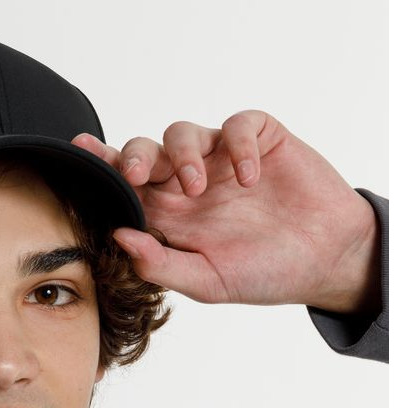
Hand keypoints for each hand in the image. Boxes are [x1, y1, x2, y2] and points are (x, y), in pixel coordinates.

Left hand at [72, 111, 380, 312]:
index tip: (80, 152)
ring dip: (182, 153)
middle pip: (147, 151)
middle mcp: (190, 182)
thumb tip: (118, 237)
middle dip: (133, 156)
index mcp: (171, 214)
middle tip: (135, 175)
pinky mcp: (260, 140)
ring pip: (183, 132)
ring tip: (198, 187)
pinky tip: (249, 176)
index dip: (103, 167)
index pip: (127, 186)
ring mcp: (223, 159)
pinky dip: (238, 145)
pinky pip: (239, 125)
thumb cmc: (264, 273)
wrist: (326, 262)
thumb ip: (161, 264)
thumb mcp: (207, 282)